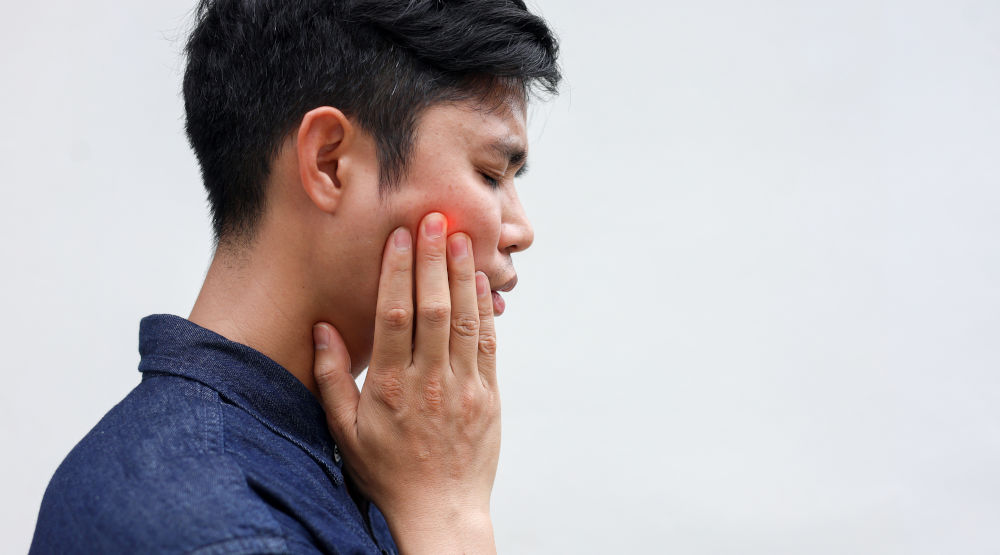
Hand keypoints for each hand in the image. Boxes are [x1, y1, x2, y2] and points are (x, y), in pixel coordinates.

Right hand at [311, 212, 499, 553]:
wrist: (438, 511)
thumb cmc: (384, 472)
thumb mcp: (344, 432)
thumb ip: (333, 379)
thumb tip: (322, 329)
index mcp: (389, 387)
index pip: (394, 316)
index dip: (398, 272)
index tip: (400, 237)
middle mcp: (428, 382)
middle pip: (433, 309)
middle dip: (434, 260)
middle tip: (435, 218)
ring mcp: (463, 388)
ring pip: (466, 321)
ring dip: (464, 276)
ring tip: (462, 237)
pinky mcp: (488, 397)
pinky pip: (488, 345)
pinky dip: (486, 310)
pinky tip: (482, 282)